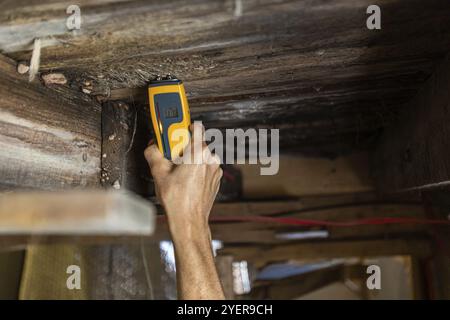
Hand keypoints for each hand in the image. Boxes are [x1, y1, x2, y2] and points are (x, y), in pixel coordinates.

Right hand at [144, 122, 222, 237]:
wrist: (189, 221)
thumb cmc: (178, 201)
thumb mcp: (159, 174)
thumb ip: (154, 154)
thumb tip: (152, 147)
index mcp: (199, 153)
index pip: (196, 127)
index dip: (183, 127)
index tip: (174, 129)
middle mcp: (210, 159)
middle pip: (196, 143)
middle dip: (183, 147)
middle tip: (170, 156)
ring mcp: (215, 170)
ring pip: (201, 156)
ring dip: (190, 160)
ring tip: (177, 172)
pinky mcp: (216, 179)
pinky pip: (205, 167)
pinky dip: (196, 169)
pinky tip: (185, 180)